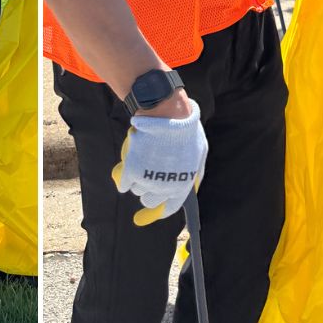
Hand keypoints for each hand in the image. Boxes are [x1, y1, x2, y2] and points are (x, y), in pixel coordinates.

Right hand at [110, 101, 206, 226]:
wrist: (167, 114)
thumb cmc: (184, 130)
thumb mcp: (199, 153)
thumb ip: (195, 171)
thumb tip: (192, 185)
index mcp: (183, 185)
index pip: (170, 207)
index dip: (161, 209)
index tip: (153, 208)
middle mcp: (165, 188)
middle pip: (150, 200)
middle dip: (147, 191)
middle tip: (147, 176)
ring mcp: (147, 181)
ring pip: (136, 190)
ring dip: (137, 178)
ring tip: (144, 158)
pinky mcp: (131, 172)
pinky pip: (123, 183)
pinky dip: (123, 176)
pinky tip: (129, 163)